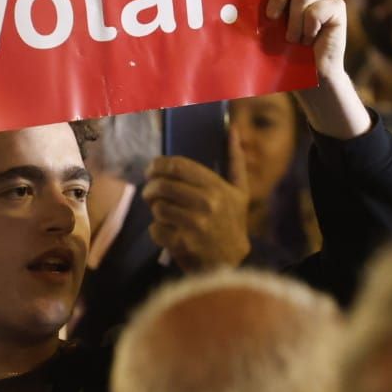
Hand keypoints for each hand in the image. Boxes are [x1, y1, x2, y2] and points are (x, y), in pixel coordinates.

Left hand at [143, 128, 251, 272]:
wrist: (232, 261)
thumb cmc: (233, 222)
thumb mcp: (240, 191)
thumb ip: (235, 160)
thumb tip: (233, 129)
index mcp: (216, 187)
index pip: (177, 166)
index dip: (158, 165)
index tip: (152, 169)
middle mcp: (206, 203)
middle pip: (162, 185)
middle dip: (151, 188)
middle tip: (150, 192)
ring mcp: (194, 224)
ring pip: (158, 207)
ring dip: (155, 210)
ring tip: (162, 212)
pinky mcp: (182, 243)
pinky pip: (155, 229)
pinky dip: (157, 230)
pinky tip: (167, 232)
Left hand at [264, 0, 371, 139]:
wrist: (309, 77)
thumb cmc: (282, 52)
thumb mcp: (266, 27)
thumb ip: (258, 8)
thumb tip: (223, 0)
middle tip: (271, 18)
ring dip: (293, 23)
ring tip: (295, 39)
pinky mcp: (337, 7)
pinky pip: (316, 10)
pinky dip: (307, 29)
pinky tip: (310, 40)